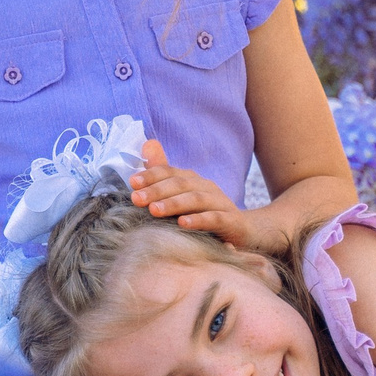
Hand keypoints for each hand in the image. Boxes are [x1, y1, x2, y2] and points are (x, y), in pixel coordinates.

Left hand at [131, 138, 248, 241]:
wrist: (243, 231)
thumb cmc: (205, 214)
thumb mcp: (182, 196)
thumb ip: (163, 173)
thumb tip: (146, 144)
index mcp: (192, 180)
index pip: (169, 172)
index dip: (151, 175)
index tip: (132, 183)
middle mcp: (206, 187)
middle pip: (180, 184)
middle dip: (156, 190)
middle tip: (136, 199)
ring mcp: (221, 203)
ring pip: (196, 200)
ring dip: (174, 204)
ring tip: (154, 210)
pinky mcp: (232, 222)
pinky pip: (215, 219)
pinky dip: (199, 220)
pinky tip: (183, 224)